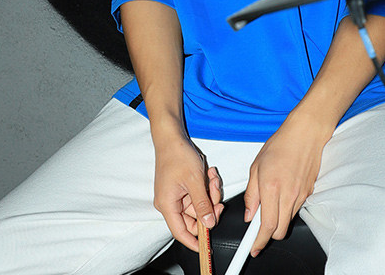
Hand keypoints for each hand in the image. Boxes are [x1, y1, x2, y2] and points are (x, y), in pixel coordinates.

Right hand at [153, 135, 222, 251]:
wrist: (171, 137)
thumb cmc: (177, 155)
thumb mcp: (195, 181)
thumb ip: (202, 205)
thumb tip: (208, 223)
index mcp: (168, 205)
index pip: (181, 232)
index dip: (194, 241)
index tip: (206, 247)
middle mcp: (169, 203)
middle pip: (193, 218)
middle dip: (209, 207)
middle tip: (216, 194)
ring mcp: (175, 195)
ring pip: (198, 205)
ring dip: (209, 193)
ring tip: (212, 178)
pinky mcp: (181, 188)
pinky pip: (197, 194)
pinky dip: (206, 187)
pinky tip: (209, 175)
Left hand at [243, 113, 329, 255]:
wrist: (305, 133)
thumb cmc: (281, 144)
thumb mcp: (256, 166)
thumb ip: (251, 193)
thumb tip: (250, 214)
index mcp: (271, 187)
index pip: (266, 226)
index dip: (258, 241)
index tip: (253, 248)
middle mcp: (288, 195)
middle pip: (279, 231)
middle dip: (268, 235)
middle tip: (259, 227)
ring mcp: (300, 195)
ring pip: (288, 221)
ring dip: (278, 220)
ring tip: (272, 201)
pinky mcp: (308, 193)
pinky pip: (295, 210)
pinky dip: (287, 209)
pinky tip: (283, 193)